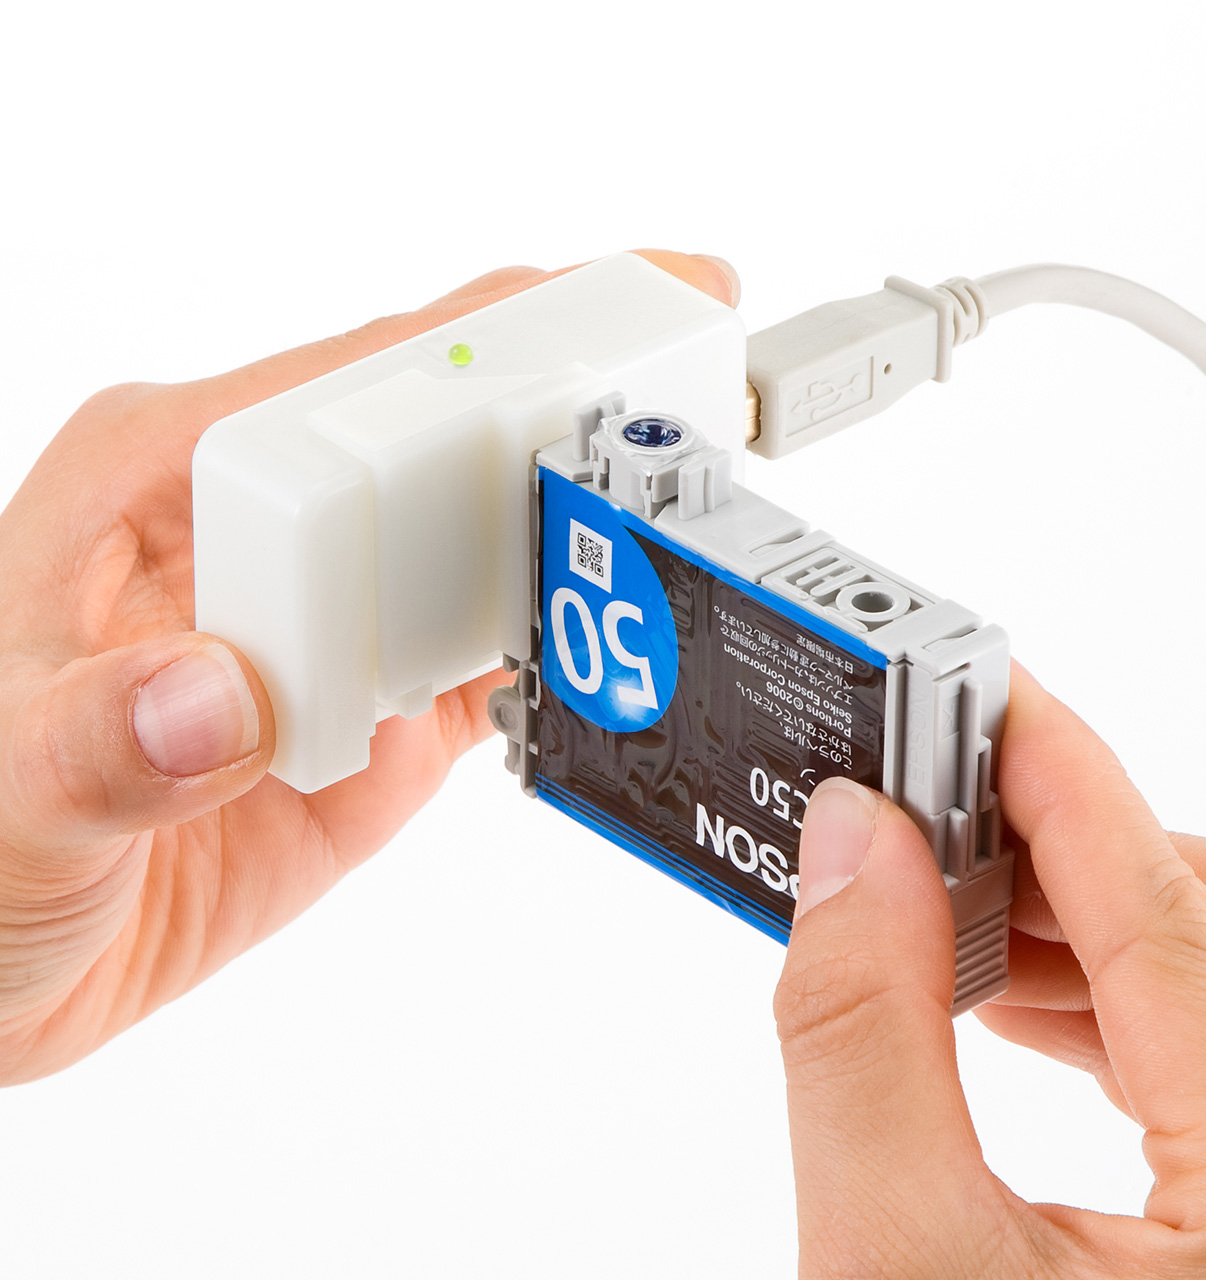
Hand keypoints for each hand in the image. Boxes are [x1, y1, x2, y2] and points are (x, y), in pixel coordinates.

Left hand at [0, 249, 738, 1084]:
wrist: (4, 952)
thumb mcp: (4, 787)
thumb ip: (102, 743)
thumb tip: (220, 697)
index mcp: (174, 476)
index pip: (361, 376)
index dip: (504, 341)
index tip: (629, 317)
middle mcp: (278, 528)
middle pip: (456, 442)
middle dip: (587, 418)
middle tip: (713, 415)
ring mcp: (345, 623)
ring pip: (495, 545)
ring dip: (596, 536)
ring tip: (707, 526)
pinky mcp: (387, 716)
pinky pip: (500, 665)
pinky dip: (572, 657)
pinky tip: (634, 646)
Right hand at [775, 665, 1205, 1277]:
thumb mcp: (892, 1257)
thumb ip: (861, 1035)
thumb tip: (853, 845)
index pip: (1166, 928)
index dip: (1064, 785)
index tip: (990, 696)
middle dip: (1094, 857)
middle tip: (950, 820)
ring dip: (1089, 928)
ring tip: (951, 915)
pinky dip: (1109, 999)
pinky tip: (1009, 1000)